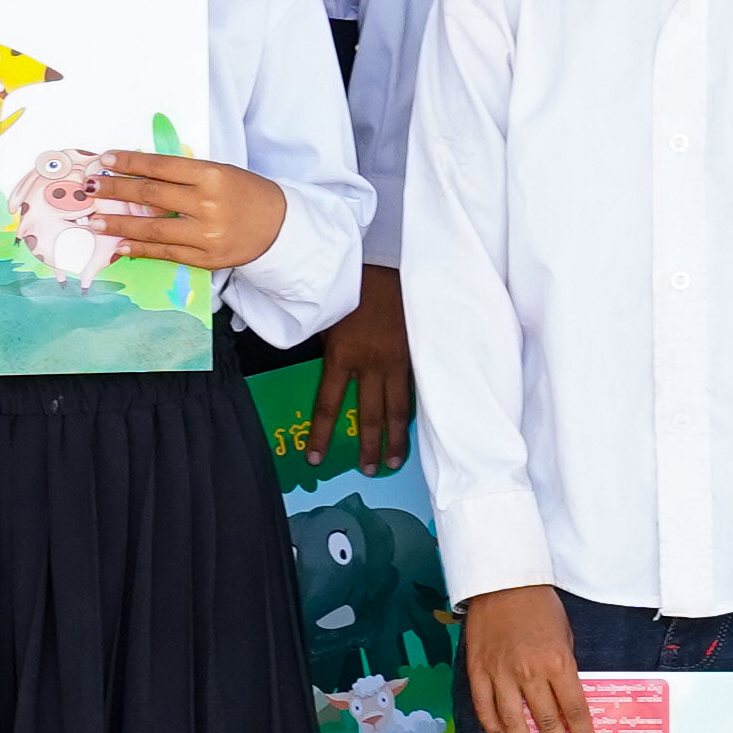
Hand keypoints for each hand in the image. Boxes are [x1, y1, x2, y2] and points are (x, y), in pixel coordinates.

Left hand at [87, 151, 287, 273]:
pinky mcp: (207, 258)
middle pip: (151, 196)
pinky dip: (139, 249)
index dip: (130, 163)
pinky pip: (166, 253)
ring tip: (95, 222)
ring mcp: (207, 234)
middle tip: (90, 188)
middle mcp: (208, 203)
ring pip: (153, 229)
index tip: (105, 160)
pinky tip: (119, 245)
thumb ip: (183, 176)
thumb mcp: (218, 172)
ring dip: (119, 225)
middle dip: (115, 191)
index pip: (161, 167)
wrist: (277, 226)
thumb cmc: (243, 193)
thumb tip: (136, 177)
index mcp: (212, 175)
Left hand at [309, 267, 414, 474]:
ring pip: (399, 408)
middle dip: (369, 446)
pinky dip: (414, 410)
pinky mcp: (418, 353)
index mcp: (343, 356)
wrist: (389, 261)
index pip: (328, 405)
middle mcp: (372, 364)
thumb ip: (329, 346)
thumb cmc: (352, 286)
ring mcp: (398, 360)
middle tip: (369, 471)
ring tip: (395, 460)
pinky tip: (416, 426)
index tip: (315, 457)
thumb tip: (328, 367)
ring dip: (397, 438)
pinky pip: (415, 389)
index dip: (322, 435)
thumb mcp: (328, 316)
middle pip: (370, 415)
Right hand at [460, 585, 589, 732]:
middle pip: (545, 720)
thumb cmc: (539, 605)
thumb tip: (565, 699)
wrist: (502, 581)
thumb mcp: (565, 635)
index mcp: (557, 662)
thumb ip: (564, 668)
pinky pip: (484, 705)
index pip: (573, 708)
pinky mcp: (478, 669)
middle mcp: (530, 673)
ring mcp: (500, 673)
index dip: (581, 732)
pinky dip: (492, 725)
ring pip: (513, 720)